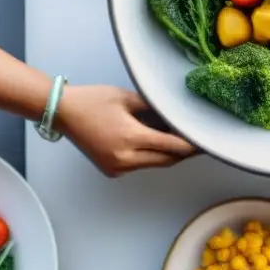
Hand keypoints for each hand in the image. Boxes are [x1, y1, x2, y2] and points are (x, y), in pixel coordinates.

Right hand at [55, 85, 195, 176]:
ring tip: (181, 139)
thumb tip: (177, 116)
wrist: (63, 112)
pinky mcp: (112, 170)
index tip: (207, 141)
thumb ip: (155, 109)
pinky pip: (139, 165)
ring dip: (168, 154)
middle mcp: (125, 158)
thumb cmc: (94, 100)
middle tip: (199, 141)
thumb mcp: (128, 98)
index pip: (172, 146)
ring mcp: (117, 168)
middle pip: (167, 159)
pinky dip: (150, 156)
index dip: (192, 145)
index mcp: (131, 138)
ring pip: (154, 164)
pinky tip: (156, 142)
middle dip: (184, 151)